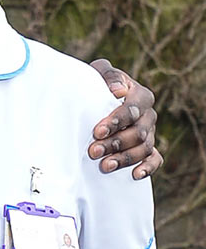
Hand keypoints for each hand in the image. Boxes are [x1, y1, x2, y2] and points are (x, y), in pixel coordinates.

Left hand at [88, 59, 160, 178]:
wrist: (97, 95)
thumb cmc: (97, 83)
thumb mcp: (100, 73)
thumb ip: (110, 76)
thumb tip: (118, 91)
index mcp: (140, 95)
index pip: (133, 110)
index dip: (116, 121)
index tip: (97, 131)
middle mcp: (149, 115)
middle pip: (138, 132)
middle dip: (115, 143)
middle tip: (93, 151)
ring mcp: (150, 132)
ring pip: (144, 148)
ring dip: (125, 158)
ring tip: (105, 166)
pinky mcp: (148, 147)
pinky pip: (155, 159)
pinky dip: (148, 168)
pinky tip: (135, 175)